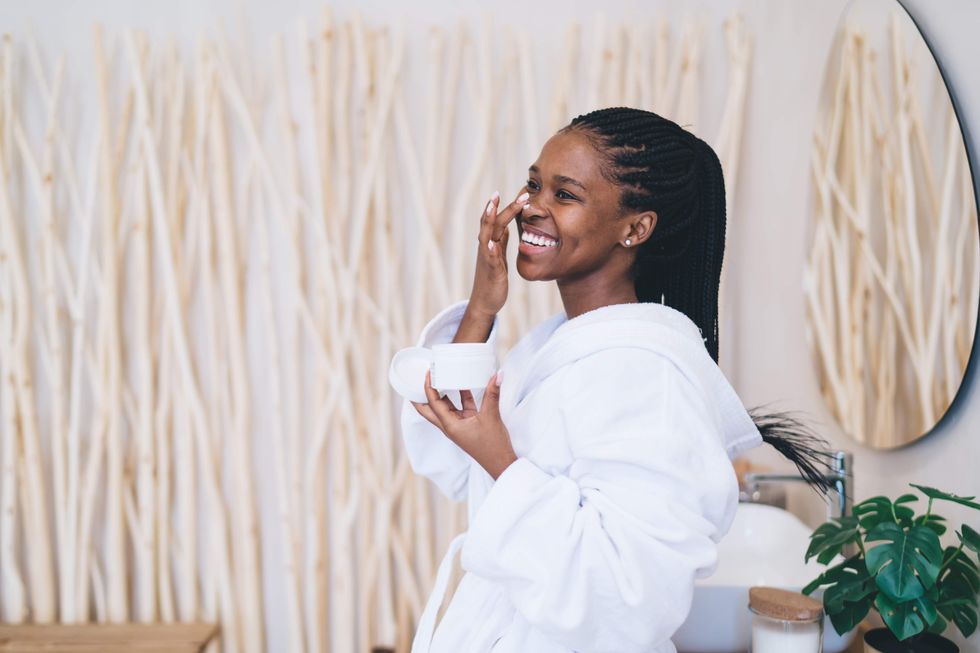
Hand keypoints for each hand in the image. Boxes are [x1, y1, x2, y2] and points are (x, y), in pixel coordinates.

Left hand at [411, 369, 517, 479]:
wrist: (501, 463)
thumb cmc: (492, 445)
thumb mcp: (491, 416)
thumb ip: (492, 394)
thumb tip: (497, 375)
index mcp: (450, 425)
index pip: (433, 402)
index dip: (428, 386)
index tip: (429, 372)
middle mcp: (450, 426)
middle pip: (428, 409)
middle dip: (421, 396)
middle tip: (422, 380)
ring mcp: (458, 425)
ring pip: (443, 407)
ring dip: (440, 394)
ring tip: (440, 377)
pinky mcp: (467, 425)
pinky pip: (459, 407)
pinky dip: (460, 396)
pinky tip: (464, 384)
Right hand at [469, 188, 529, 316]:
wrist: (484, 302)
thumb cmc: (492, 279)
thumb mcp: (498, 256)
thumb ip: (500, 241)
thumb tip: (505, 226)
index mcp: (491, 242)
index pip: (496, 219)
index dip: (503, 205)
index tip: (518, 193)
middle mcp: (486, 247)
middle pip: (491, 222)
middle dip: (498, 206)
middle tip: (509, 193)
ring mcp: (487, 258)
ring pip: (486, 234)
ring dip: (488, 220)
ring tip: (491, 206)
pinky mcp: (490, 271)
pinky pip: (489, 258)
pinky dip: (489, 249)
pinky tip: (492, 241)